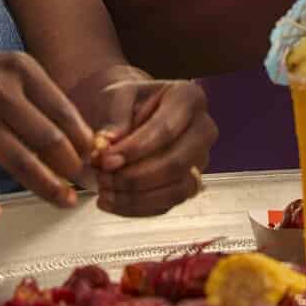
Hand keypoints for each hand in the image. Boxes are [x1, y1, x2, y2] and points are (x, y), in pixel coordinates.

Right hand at [0, 53, 93, 219]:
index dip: (85, 142)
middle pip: (48, 137)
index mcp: (20, 69)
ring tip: (63, 202)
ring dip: (46, 186)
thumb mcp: (9, 76)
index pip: (64, 112)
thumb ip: (42, 102)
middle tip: (85, 187)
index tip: (97, 163)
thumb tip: (85, 142)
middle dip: (72, 167)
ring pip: (18, 159)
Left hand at [83, 76, 216, 216]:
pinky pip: (168, 204)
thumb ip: (114, 118)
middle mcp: (203, 130)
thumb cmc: (127, 102)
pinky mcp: (189, 184)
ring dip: (137, 197)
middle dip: (135, 177)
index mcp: (189, 98)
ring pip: (176, 190)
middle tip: (103, 177)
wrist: (129, 114)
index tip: (105, 160)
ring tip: (104, 192)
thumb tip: (106, 143)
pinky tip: (111, 202)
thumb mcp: (116, 97)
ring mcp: (199, 161)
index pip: (166, 130)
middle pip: (176, 164)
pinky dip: (137, 208)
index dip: (135, 149)